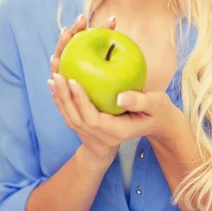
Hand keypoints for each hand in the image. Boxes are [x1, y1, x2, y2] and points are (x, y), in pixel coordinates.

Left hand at [49, 57, 185, 162]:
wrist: (154, 125)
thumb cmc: (158, 112)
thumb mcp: (156, 106)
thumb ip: (141, 101)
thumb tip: (121, 96)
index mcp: (117, 131)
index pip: (93, 119)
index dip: (81, 101)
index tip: (74, 80)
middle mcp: (103, 135)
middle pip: (76, 118)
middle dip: (64, 97)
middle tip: (57, 75)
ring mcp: (94, 133)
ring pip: (71, 117)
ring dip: (60, 98)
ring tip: (53, 77)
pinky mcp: (90, 127)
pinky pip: (72, 114)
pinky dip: (62, 100)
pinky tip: (58, 84)